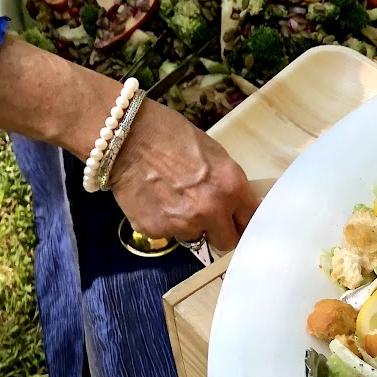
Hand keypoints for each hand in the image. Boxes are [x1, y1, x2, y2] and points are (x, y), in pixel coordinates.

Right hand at [108, 100, 256, 251]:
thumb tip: (236, 204)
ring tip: (172, 198)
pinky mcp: (155, 230)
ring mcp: (181, 224)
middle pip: (226, 241)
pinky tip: (154, 199)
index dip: (243, 221)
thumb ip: (228, 185)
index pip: (250, 221)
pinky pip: (167, 233)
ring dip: (189, 224)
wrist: (126, 136)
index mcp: (231, 188)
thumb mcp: (215, 155)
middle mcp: (210, 211)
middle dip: (220, 231)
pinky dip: (163, 221)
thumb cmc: (172, 135)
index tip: (238, 221)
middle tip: (209, 218)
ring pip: (194, 237)